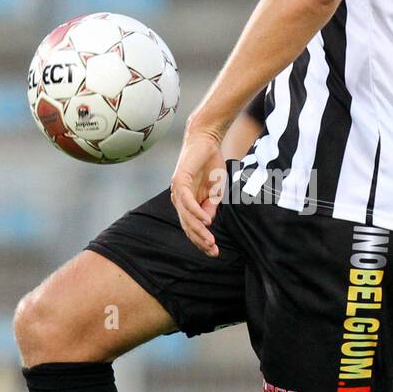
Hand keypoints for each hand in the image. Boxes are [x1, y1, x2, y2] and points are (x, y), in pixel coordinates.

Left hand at [170, 124, 226, 256]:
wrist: (207, 140)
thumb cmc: (210, 163)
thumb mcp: (215, 190)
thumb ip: (210, 206)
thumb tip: (208, 222)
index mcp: (187, 202)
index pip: (192, 227)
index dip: (202, 240)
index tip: (215, 251)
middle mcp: (179, 199)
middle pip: (187, 226)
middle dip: (201, 240)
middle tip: (214, 251)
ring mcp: (177, 190)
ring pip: (186, 217)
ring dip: (199, 230)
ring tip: (210, 240)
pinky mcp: (179, 181)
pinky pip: (187, 202)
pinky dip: (196, 212)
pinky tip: (206, 221)